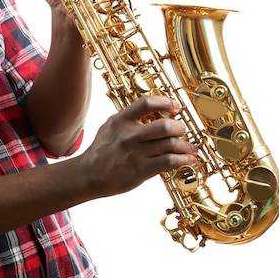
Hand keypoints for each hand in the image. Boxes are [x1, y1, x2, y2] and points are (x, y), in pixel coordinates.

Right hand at [81, 96, 197, 197]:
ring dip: (186, 146)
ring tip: (190, 148)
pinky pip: (169, 162)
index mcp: (120, 120)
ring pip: (170, 145)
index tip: (175, 106)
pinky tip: (188, 160)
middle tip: (182, 130)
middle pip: (164, 125)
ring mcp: (135, 153)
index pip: (146, 103)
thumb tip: (152, 112)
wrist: (88, 175)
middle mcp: (128, 135)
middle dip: (180, 128)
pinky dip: (183, 160)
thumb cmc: (101, 151)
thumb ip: (128, 119)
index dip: (165, 102)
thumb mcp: (109, 127)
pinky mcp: (140, 170)